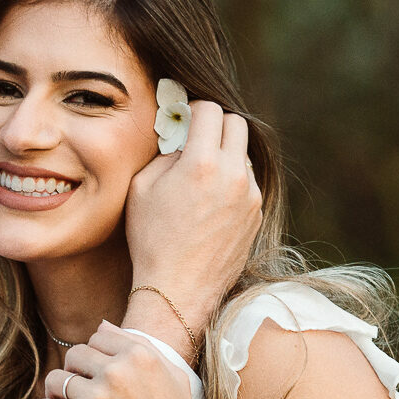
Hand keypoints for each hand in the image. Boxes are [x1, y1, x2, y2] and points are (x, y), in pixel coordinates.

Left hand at [37, 322, 215, 398]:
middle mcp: (118, 371)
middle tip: (81, 394)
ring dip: (57, 394)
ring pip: (55, 379)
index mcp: (141, 356)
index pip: (99, 336)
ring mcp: (99, 398)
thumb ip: (143, 348)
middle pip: (74, 355)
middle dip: (75, 373)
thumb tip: (102, 325)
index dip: (95, 355)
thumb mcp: (175, 380)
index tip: (97, 374)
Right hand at [124, 101, 261, 348]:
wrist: (178, 290)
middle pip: (237, 123)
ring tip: (201, 175)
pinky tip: (211, 201)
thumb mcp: (142, 188)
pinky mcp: (256, 214)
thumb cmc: (152, 240)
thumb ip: (165, 153)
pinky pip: (248, 183)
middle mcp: (234, 175)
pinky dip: (232, 181)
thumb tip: (181, 137)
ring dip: (225, 154)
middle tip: (197, 136)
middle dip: (216, 124)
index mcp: (203, 163)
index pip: (209, 110)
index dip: (193, 109)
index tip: (184, 117)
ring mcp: (250, 196)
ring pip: (243, 154)